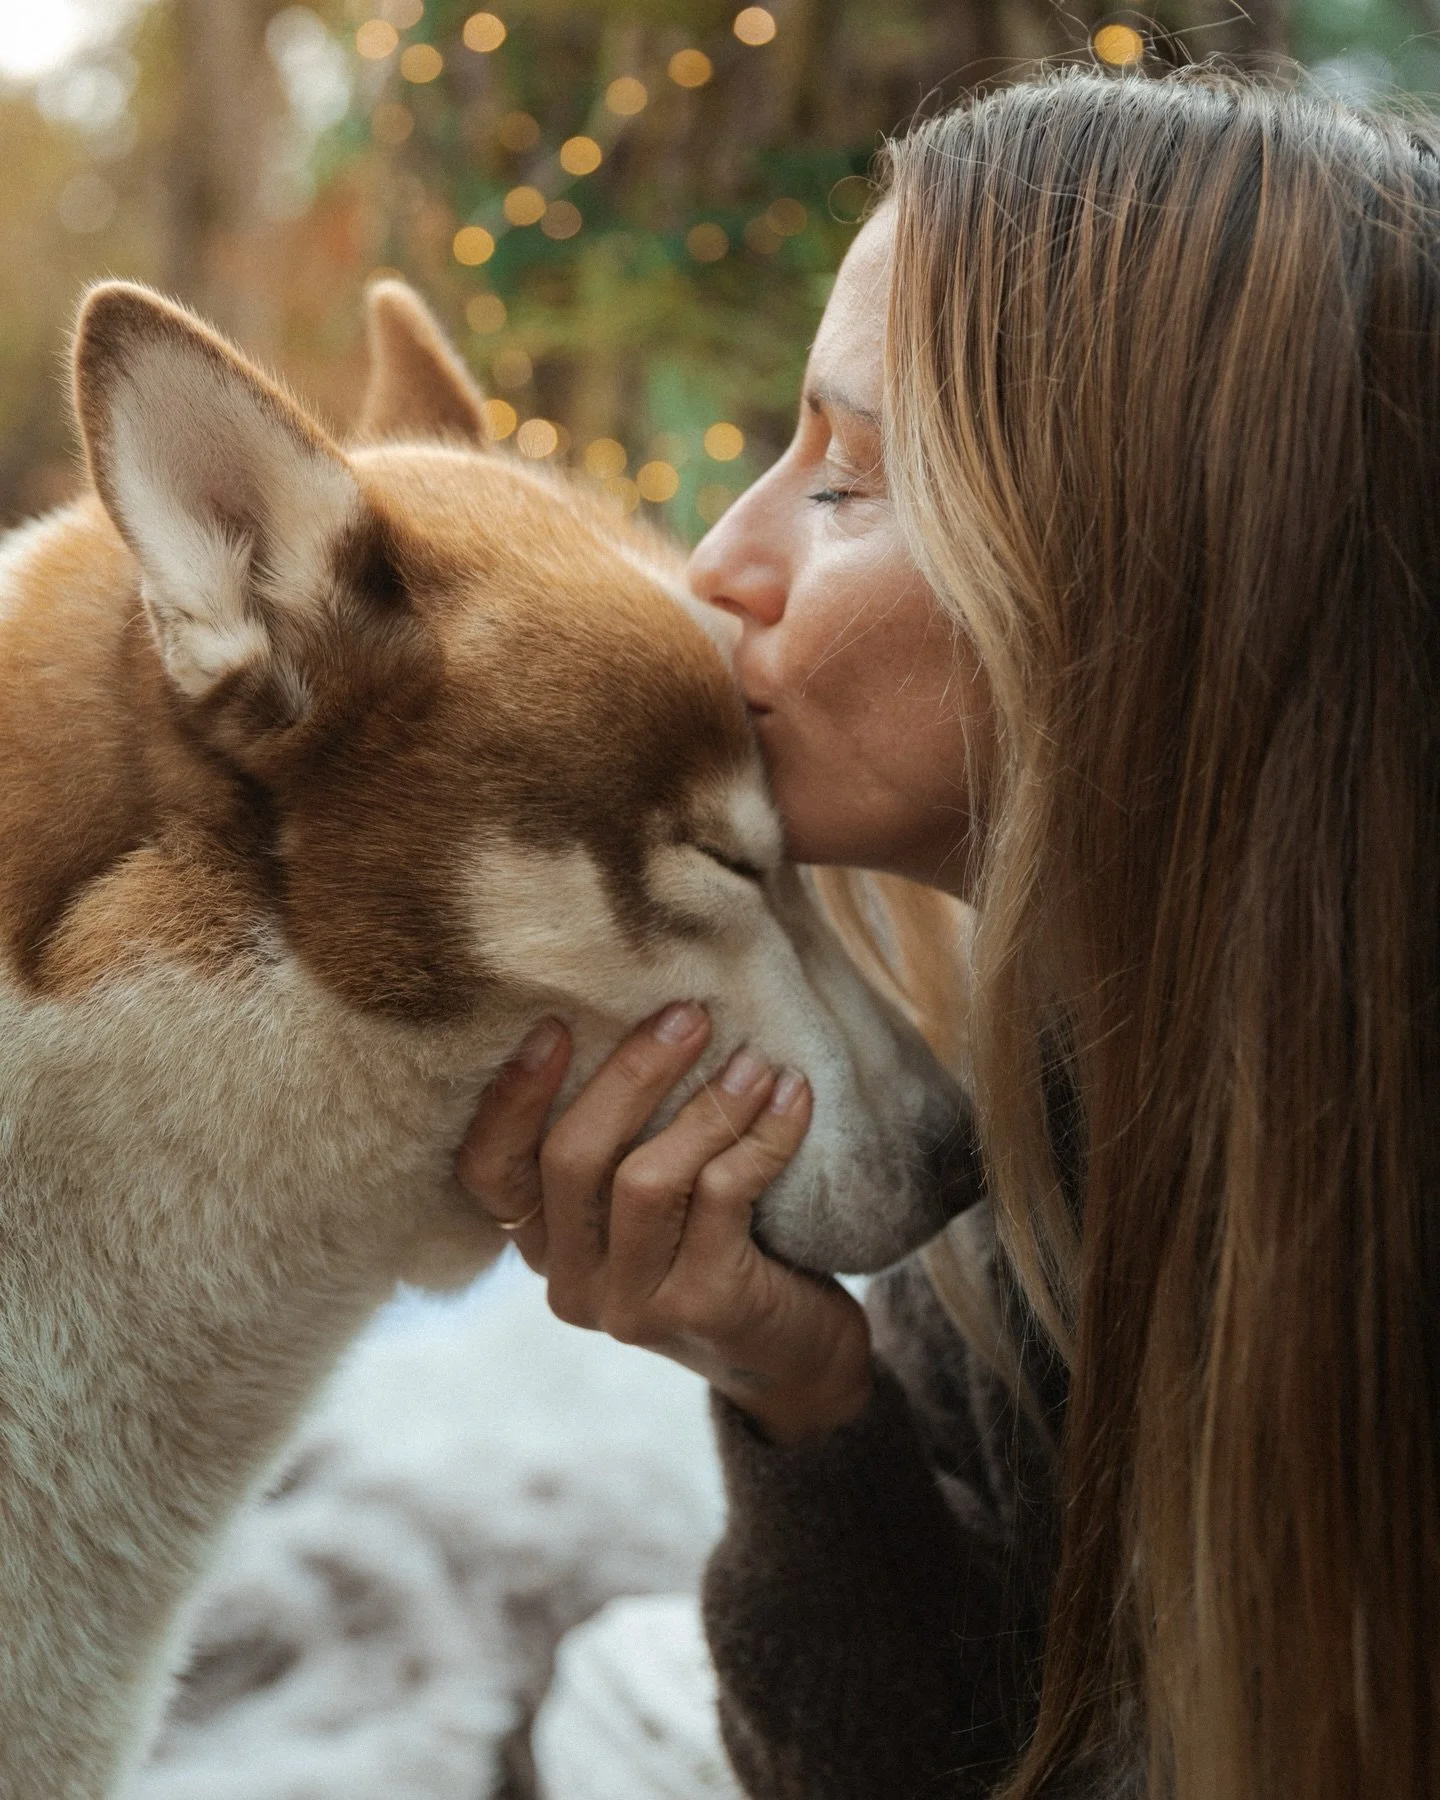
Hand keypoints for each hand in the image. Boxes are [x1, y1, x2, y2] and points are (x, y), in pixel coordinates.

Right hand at [456, 1005, 872, 1445]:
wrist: (795, 1355)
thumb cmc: (719, 1246)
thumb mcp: (653, 1201)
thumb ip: (625, 1138)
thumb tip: (646, 1017)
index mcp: (543, 1244)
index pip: (488, 1172)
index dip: (511, 1098)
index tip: (555, 1024)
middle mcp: (572, 1282)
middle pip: (571, 1158)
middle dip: (630, 1075)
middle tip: (687, 1015)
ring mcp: (632, 1304)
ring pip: (646, 1180)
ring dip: (705, 1106)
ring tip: (752, 1061)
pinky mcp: (701, 1307)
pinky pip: (724, 1195)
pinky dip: (762, 1136)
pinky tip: (792, 1097)